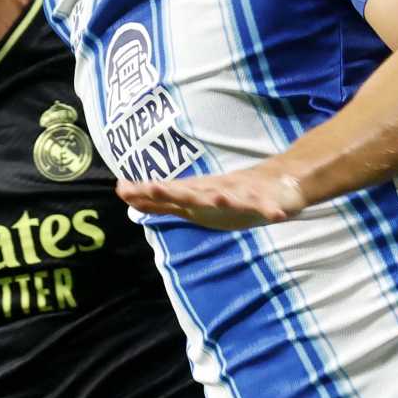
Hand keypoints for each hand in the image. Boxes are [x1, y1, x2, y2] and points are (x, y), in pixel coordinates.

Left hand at [115, 160, 306, 228]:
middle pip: (193, 193)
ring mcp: (242, 196)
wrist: (274, 181)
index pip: (170, 193)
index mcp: (200, 194)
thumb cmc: (228, 192)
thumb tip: (124, 196)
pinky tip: (274, 216)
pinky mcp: (266, 202)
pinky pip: (268, 208)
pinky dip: (270, 210)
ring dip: (223, 198)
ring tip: (216, 198)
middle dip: (175, 192)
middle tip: (154, 188)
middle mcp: (217, 192)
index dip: (148, 193)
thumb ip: (159, 202)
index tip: (122, 189)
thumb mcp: (191, 200)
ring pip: (232, 198)